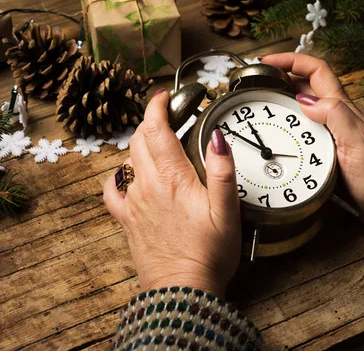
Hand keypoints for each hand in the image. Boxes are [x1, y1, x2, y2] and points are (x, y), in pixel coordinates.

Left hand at [103, 89, 240, 297]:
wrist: (182, 289)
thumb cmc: (208, 253)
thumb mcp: (227, 210)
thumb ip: (222, 170)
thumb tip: (216, 137)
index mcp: (172, 179)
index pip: (155, 129)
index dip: (157, 106)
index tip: (164, 95)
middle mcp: (147, 186)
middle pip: (139, 139)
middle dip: (151, 121)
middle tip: (168, 116)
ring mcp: (134, 203)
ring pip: (128, 159)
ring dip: (141, 144)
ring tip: (158, 143)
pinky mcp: (128, 220)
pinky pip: (113, 190)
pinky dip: (120, 175)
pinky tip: (130, 176)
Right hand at [261, 53, 363, 231]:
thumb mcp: (359, 142)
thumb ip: (336, 116)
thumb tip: (304, 99)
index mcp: (341, 108)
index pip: (316, 70)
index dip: (291, 59)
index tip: (266, 60)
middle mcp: (333, 116)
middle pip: (302, 84)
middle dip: (278, 76)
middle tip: (253, 83)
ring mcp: (327, 133)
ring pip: (298, 107)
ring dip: (277, 100)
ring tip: (254, 104)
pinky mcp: (321, 150)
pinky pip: (298, 130)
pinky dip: (281, 126)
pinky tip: (271, 134)